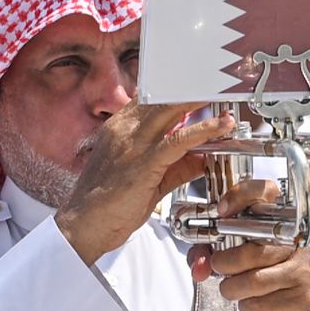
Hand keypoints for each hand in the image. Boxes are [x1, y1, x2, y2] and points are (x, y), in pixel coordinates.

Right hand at [55, 103, 234, 264]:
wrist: (84, 226)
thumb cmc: (108, 206)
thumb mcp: (146, 179)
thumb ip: (175, 166)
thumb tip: (202, 158)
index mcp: (119, 128)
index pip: (151, 98)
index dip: (177, 90)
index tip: (201, 88)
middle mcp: (124, 129)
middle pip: (163, 96)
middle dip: (192, 89)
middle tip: (219, 84)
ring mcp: (133, 144)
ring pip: (172, 110)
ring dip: (202, 101)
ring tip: (226, 95)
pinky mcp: (144, 162)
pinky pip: (180, 139)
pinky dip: (204, 130)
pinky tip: (222, 125)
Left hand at [190, 179, 309, 310]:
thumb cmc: (275, 272)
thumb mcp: (249, 255)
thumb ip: (215, 254)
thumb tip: (198, 266)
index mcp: (280, 221)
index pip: (265, 193)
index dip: (240, 197)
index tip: (222, 211)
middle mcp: (293, 242)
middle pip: (251, 250)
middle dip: (223, 263)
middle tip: (218, 267)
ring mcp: (300, 270)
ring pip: (254, 280)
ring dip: (231, 288)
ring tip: (231, 288)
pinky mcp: (300, 297)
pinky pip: (260, 303)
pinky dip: (247, 305)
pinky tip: (252, 301)